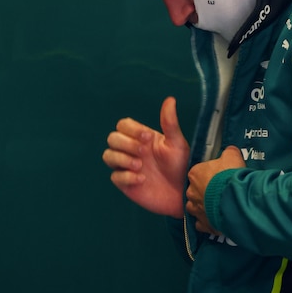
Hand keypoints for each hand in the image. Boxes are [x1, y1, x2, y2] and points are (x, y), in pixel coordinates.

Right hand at [102, 97, 189, 217]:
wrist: (183, 192)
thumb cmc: (181, 166)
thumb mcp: (177, 143)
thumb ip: (170, 122)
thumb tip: (170, 99)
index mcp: (141, 137)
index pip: (123, 125)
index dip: (131, 130)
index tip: (147, 137)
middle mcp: (131, 150)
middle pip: (112, 138)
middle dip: (125, 143)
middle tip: (143, 151)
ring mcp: (126, 166)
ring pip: (108, 156)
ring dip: (121, 159)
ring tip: (139, 165)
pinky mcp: (125, 183)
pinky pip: (115, 176)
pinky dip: (126, 176)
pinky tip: (142, 179)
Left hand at [186, 146, 244, 233]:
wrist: (235, 199)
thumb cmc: (230, 176)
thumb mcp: (232, 156)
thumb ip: (228, 153)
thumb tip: (230, 151)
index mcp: (195, 174)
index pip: (197, 172)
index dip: (208, 175)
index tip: (217, 177)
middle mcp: (191, 192)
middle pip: (195, 190)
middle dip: (205, 191)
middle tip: (219, 192)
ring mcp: (196, 209)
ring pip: (196, 207)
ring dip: (204, 207)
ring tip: (218, 206)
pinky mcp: (203, 224)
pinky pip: (202, 223)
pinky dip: (208, 221)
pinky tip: (218, 219)